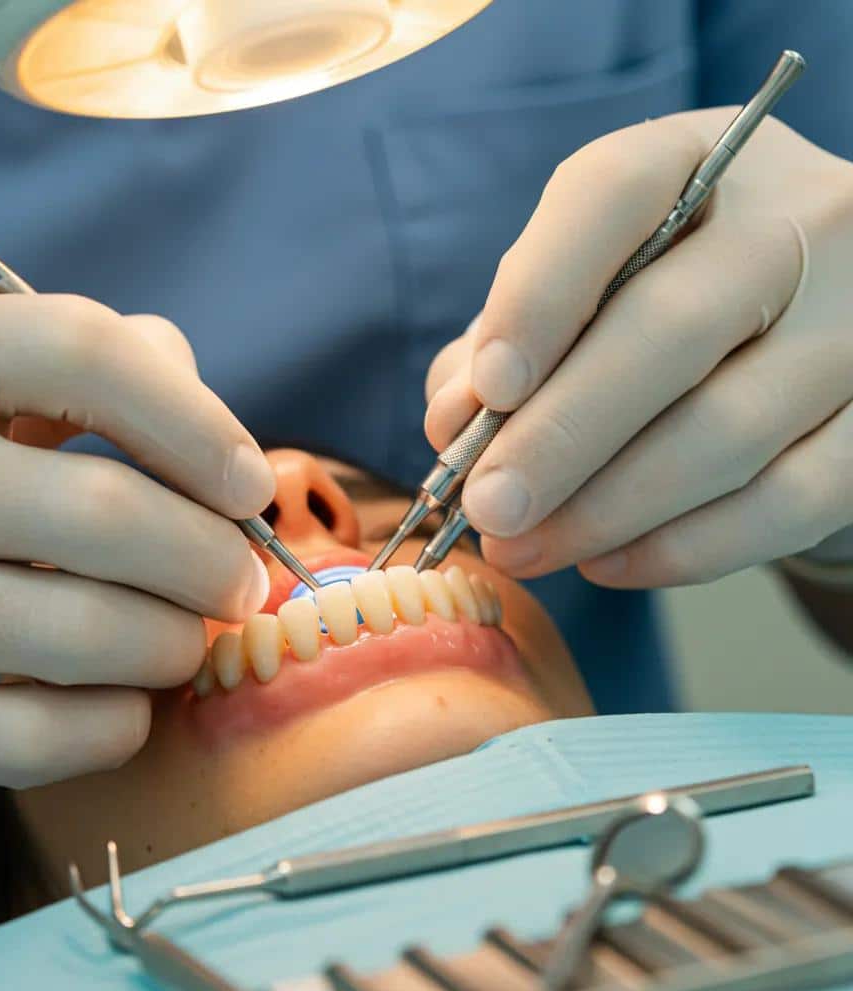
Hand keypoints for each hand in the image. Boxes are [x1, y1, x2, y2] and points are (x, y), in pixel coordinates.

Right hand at [0, 295, 273, 787]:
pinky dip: (109, 731)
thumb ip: (87, 368)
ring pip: (83, 635)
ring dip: (170, 649)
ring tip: (179, 642)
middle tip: (237, 584)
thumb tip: (206, 418)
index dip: (198, 423)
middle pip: (106, 514)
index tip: (249, 485)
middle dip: (211, 562)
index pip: (88, 356)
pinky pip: (26, 741)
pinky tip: (121, 708)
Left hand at [425, 111, 852, 587]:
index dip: (540, 294)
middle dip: (561, 436)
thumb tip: (457, 425)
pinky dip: (686, 547)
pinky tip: (608, 562)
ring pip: (728, 429)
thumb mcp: (576, 290)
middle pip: (671, 329)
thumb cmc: (653, 302)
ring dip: (607, 509)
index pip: (612, 194)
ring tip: (525, 549)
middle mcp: (800, 220)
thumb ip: (503, 341)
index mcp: (698, 160)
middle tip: (490, 508)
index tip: (489, 389)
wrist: (793, 330)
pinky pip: (792, 499)